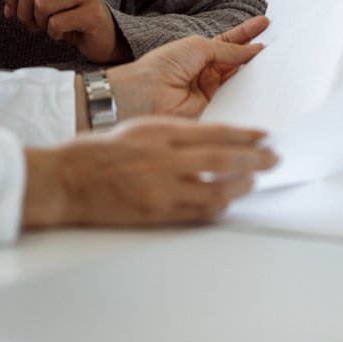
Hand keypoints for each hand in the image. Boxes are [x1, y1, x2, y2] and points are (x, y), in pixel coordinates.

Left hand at [0, 0, 129, 63]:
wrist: (101, 36)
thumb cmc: (69, 13)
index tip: (13, 11)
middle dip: (23, 13)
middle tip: (31, 24)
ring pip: (41, 6)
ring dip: (38, 23)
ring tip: (47, 26)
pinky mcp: (93, 14)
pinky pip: (56, 24)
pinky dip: (52, 34)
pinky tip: (61, 34)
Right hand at [23, 118, 276, 228]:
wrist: (69, 179)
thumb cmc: (102, 151)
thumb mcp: (141, 128)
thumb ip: (176, 134)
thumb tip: (215, 141)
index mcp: (159, 132)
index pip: (214, 131)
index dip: (244, 135)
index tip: (265, 136)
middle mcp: (163, 159)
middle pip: (223, 160)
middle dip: (254, 160)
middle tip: (273, 159)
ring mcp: (160, 189)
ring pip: (216, 191)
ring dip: (241, 186)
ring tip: (254, 181)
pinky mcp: (155, 213)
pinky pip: (197, 213)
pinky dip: (217, 207)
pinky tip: (227, 202)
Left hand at [107, 17, 269, 121]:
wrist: (144, 95)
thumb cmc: (161, 66)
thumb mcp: (197, 47)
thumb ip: (227, 50)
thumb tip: (252, 50)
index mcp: (199, 53)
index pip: (230, 42)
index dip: (248, 33)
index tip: (266, 24)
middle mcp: (207, 73)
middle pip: (239, 62)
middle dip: (258, 53)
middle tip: (281, 43)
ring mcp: (212, 93)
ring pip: (241, 82)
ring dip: (258, 73)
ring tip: (280, 61)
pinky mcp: (215, 111)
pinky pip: (237, 102)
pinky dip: (251, 96)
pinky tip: (266, 89)